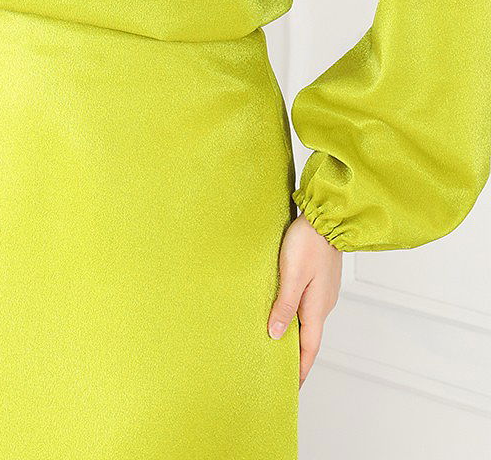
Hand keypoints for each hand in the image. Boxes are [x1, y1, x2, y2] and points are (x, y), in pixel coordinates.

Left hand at [267, 212, 342, 388]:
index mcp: (317, 308)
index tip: (292, 388)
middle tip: (283, 372)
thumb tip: (277, 335)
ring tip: (281, 346)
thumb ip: (285, 305)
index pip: (309, 348)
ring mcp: (323, 291)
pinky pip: (308, 305)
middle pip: (309, 338)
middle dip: (298, 357)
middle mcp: (323, 304)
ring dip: (297, 336)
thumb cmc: (308, 242)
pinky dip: (297, 317)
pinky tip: (286, 313)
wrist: (327, 216)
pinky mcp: (320, 278)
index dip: (300, 369)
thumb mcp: (292, 274)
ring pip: (308, 320)